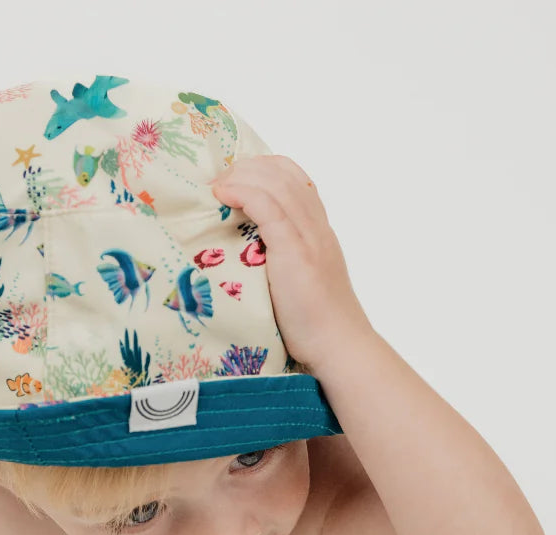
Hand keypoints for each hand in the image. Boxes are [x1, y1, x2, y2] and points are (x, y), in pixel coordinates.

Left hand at [207, 154, 373, 367]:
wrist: (338, 345)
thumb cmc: (316, 327)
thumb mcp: (301, 284)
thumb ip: (283, 265)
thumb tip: (251, 265)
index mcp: (319, 232)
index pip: (296, 180)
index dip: (265, 170)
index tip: (237, 179)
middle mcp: (316, 227)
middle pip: (284, 173)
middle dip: (247, 168)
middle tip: (219, 181)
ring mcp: (308, 236)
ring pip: (275, 182)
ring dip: (240, 176)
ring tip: (216, 187)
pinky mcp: (295, 250)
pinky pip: (267, 205)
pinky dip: (243, 192)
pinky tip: (224, 196)